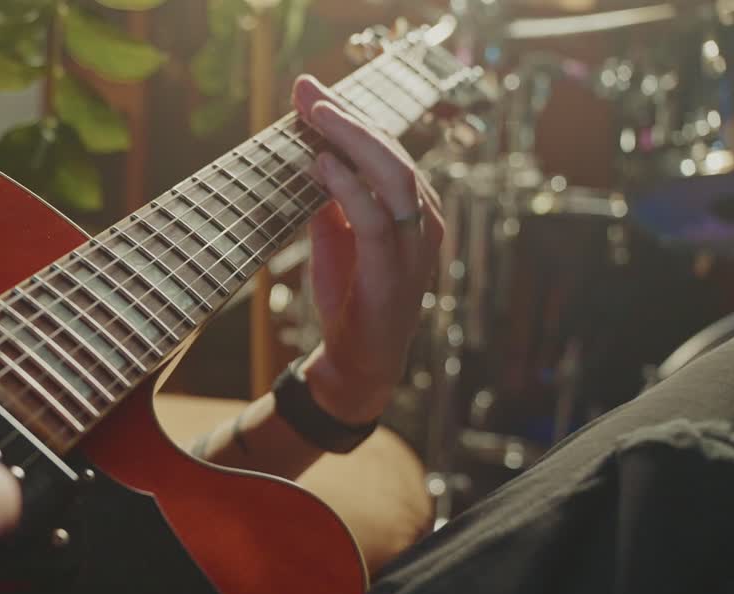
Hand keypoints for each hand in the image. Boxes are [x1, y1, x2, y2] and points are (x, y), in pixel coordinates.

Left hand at [292, 75, 444, 423]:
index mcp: (413, 207)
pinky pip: (377, 220)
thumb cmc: (349, 296)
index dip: (351, 116)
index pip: (386, 149)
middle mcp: (423, 220)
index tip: (311, 92)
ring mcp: (415, 246)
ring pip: (395, 176)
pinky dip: (349, 188)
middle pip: (394, 152)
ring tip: (317, 117)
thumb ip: (332, 199)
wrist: (357, 361)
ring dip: (353, 141)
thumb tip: (313, 157)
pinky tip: (322, 165)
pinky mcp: (396, 272)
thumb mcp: (335, 236)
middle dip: (350, 117)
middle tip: (310, 93)